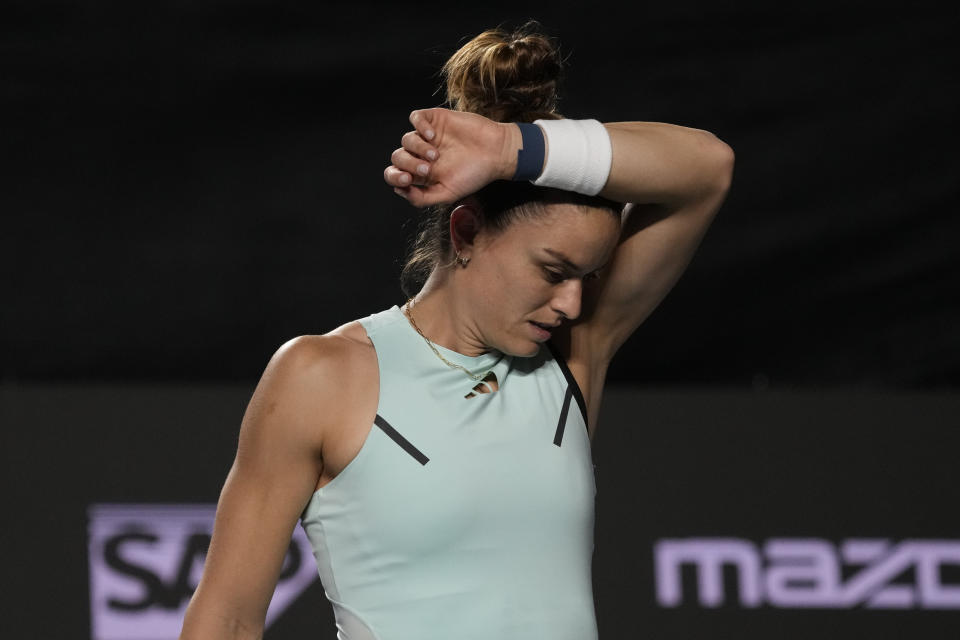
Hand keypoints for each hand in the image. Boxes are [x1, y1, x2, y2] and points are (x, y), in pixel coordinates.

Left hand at [383, 108, 519, 206]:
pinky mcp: (436, 119)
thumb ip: (423, 198)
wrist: (496, 153)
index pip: (395, 174)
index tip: (407, 180)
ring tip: (435, 154)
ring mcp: (428, 136)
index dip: (395, 177)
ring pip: (406, 139)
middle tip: (427, 168)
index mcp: (422, 173)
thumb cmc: (475, 174)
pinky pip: (415, 117)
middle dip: (408, 164)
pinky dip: (420, 126)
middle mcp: (421, 154)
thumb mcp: (448, 193)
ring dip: (417, 148)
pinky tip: (433, 136)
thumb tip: (400, 191)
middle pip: (398, 157)